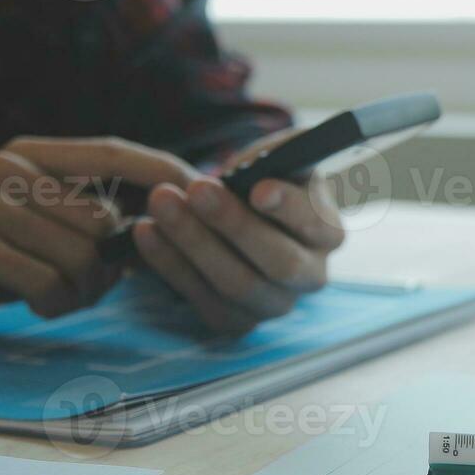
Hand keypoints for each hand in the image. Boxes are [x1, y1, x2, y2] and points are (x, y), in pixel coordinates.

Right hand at [0, 137, 194, 328]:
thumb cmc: (7, 262)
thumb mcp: (56, 227)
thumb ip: (105, 213)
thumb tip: (188, 206)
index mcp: (31, 156)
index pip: (112, 152)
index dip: (163, 171)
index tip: (210, 187)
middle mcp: (4, 169)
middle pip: (103, 220)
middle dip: (108, 266)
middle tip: (87, 283)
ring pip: (82, 256)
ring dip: (82, 290)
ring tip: (57, 291)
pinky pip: (49, 283)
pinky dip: (55, 305)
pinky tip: (36, 303)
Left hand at [132, 131, 345, 334]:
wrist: (236, 218)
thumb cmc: (262, 183)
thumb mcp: (278, 159)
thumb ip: (278, 154)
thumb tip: (258, 165)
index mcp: (328, 233)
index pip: (317, 225)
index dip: (290, 208)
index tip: (259, 188)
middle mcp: (311, 276)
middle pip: (280, 263)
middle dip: (234, 224)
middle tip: (197, 189)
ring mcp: (275, 304)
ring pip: (237, 284)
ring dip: (194, 242)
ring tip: (161, 202)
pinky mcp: (237, 320)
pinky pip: (203, 300)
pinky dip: (170, 265)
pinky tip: (146, 231)